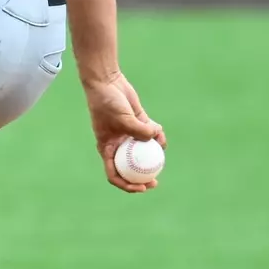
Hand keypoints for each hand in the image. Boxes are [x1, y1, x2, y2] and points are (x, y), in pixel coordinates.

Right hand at [85, 71, 165, 192]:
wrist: (107, 81)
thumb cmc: (107, 102)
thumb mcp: (122, 118)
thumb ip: (139, 130)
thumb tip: (155, 141)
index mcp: (107, 149)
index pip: (115, 174)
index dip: (127, 185)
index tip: (142, 187)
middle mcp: (117, 144)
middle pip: (131, 167)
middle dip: (143, 176)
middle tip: (156, 180)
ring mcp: (128, 134)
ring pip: (143, 150)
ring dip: (153, 150)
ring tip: (161, 143)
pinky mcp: (138, 122)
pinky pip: (150, 133)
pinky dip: (156, 133)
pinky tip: (160, 131)